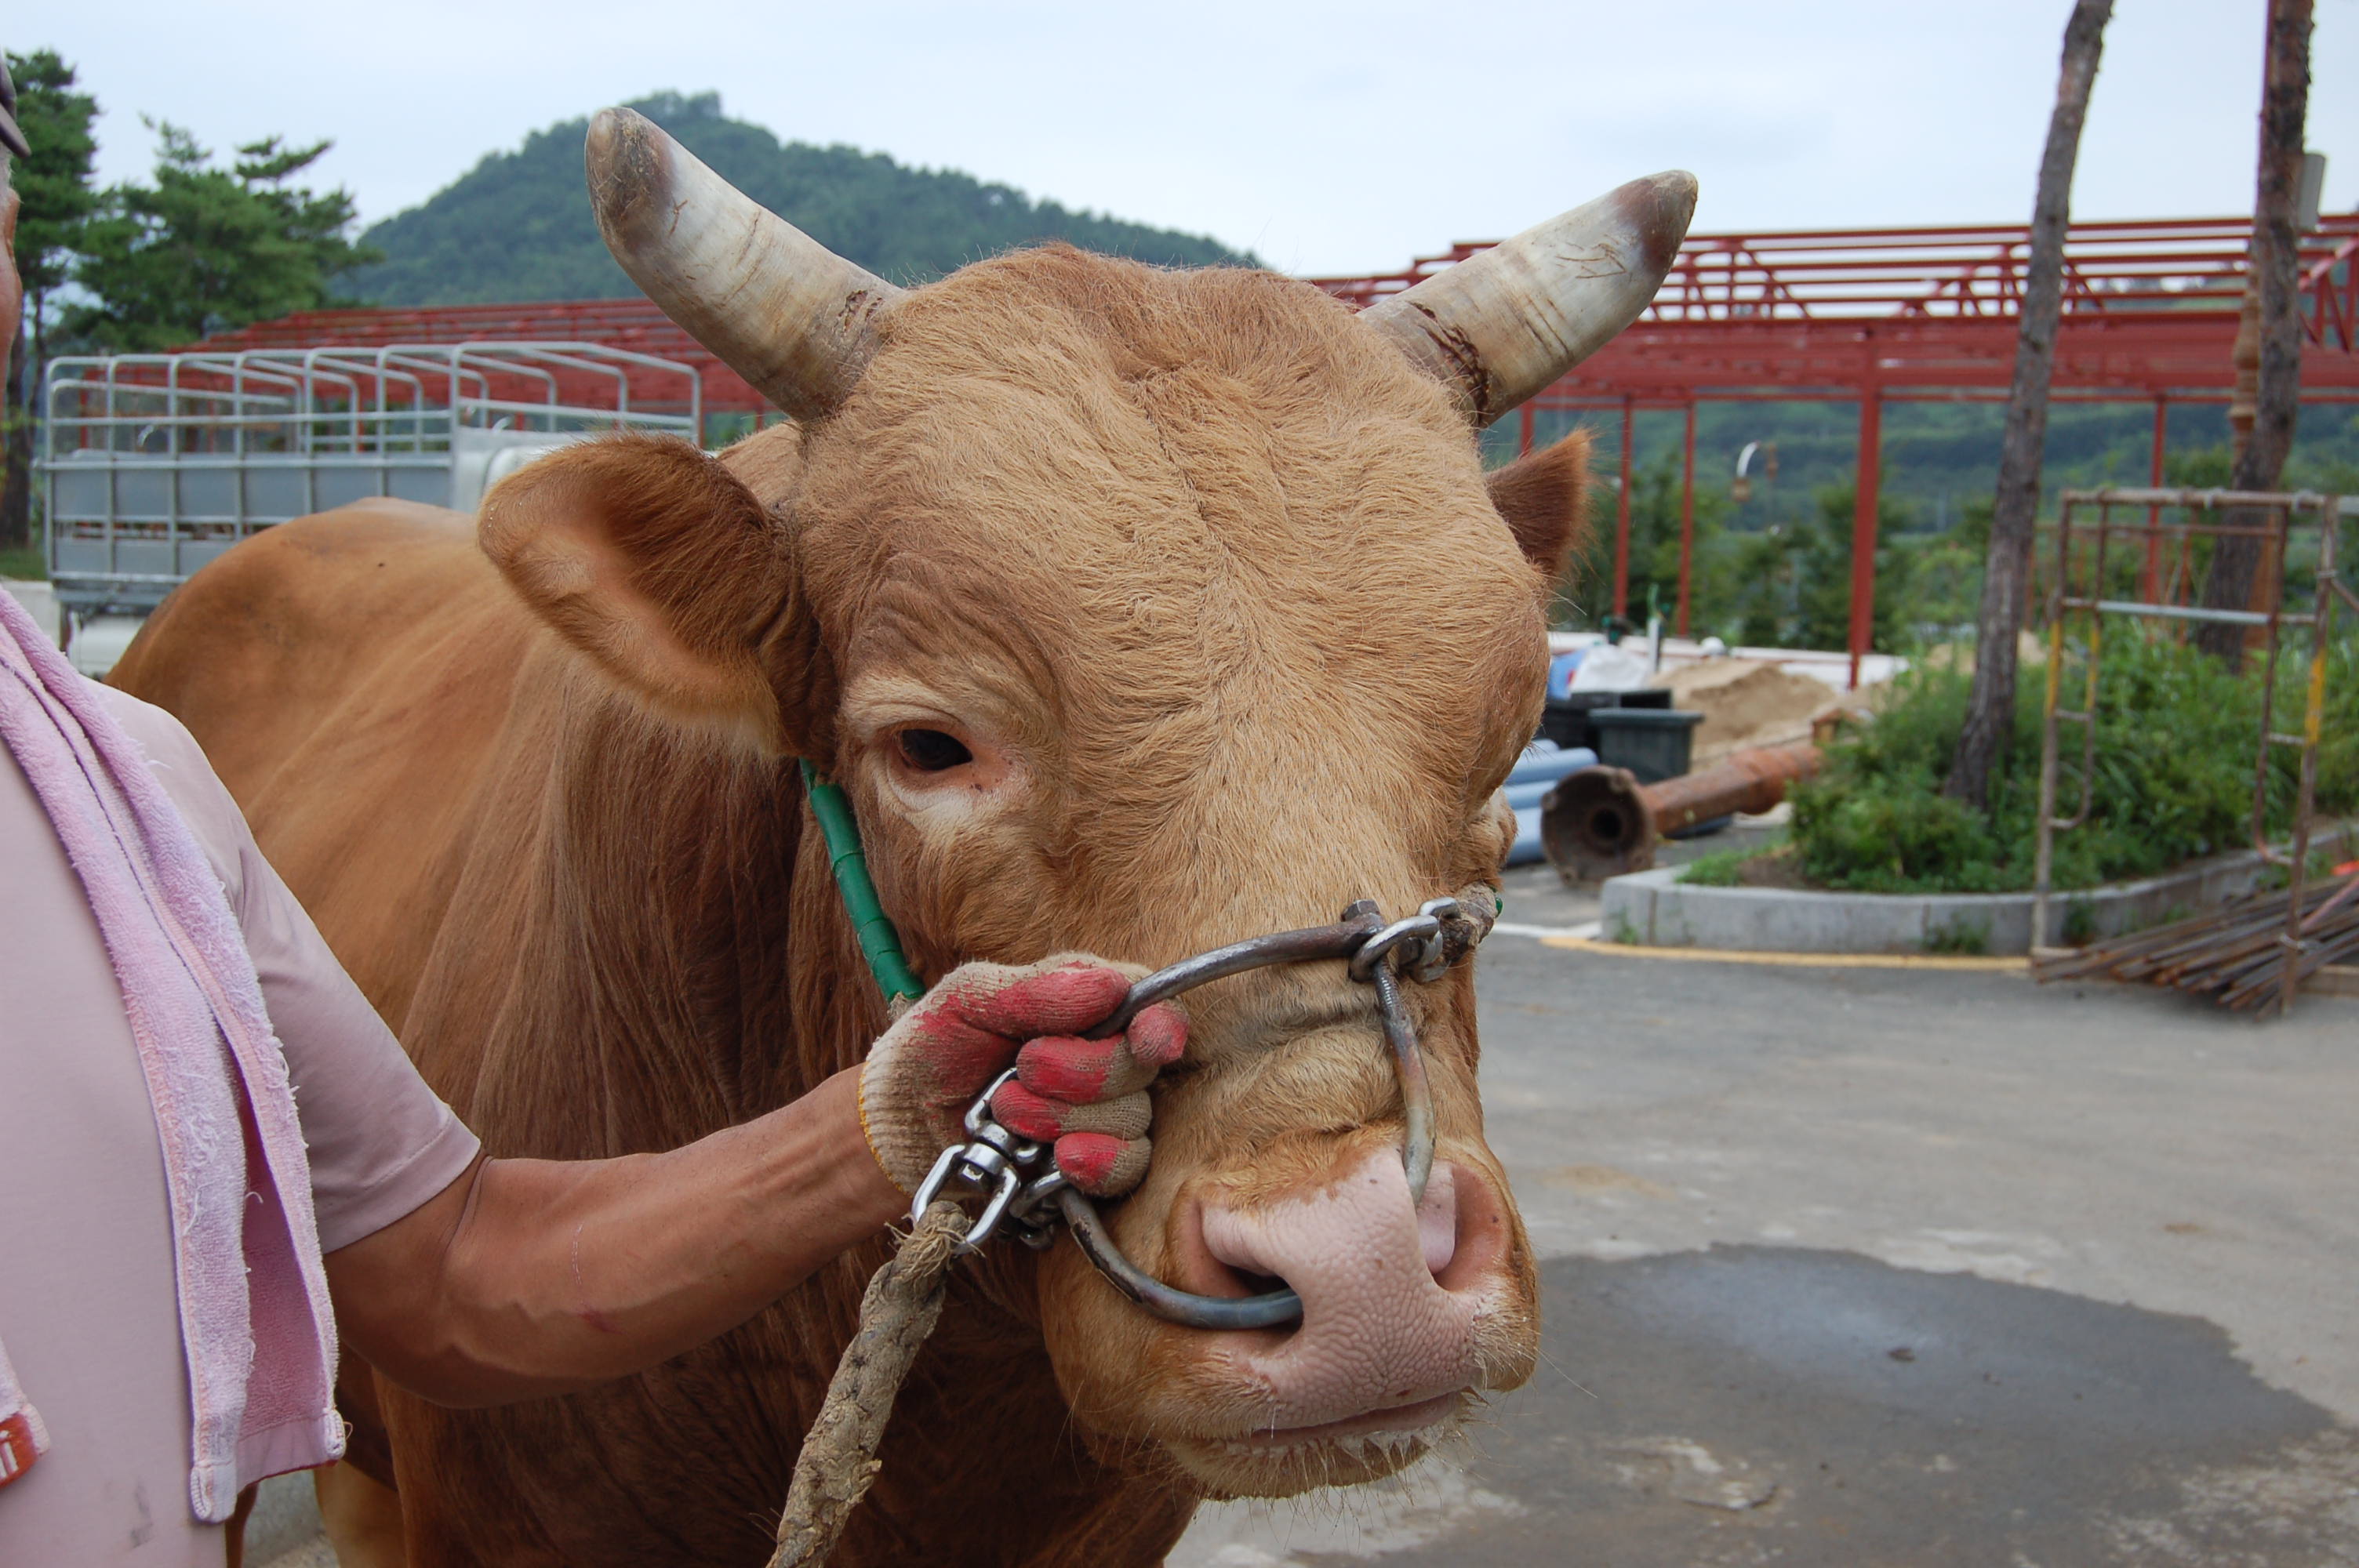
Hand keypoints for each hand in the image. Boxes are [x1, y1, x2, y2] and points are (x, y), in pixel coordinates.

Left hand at [857, 956, 1185, 1199]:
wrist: (898, 1122)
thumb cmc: (933, 1045)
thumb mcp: (970, 998)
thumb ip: (1037, 989)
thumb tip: (1110, 987)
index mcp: (1085, 1003)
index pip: (1153, 1005)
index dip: (1161, 1024)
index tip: (1148, 1042)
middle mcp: (1104, 1055)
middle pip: (1139, 1067)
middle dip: (1078, 1072)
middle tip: (1021, 1068)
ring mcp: (1101, 1112)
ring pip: (1131, 1118)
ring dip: (1062, 1117)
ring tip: (1007, 1110)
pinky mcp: (1090, 1163)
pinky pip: (1127, 1167)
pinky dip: (1094, 1162)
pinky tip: (1059, 1158)